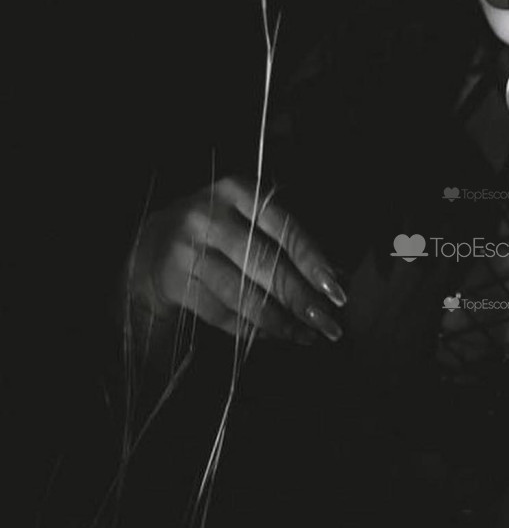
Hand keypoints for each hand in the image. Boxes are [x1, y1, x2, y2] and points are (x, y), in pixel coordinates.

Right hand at [125, 176, 345, 344]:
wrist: (152, 244)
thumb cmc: (220, 232)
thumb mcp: (248, 218)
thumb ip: (287, 241)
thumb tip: (333, 278)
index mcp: (238, 191)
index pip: (284, 228)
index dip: (313, 262)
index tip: (336, 289)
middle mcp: (209, 215)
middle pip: (264, 263)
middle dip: (301, 298)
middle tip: (329, 324)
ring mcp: (187, 248)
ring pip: (242, 293)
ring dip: (280, 321)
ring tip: (306, 335)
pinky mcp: (173, 279)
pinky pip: (221, 312)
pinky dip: (251, 329)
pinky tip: (275, 335)